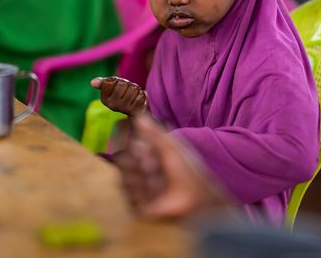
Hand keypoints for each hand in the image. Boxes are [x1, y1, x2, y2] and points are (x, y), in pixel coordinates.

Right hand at [90, 77, 148, 116]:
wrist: (137, 109)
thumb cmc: (124, 93)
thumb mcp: (113, 86)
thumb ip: (104, 83)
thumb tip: (92, 82)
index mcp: (104, 99)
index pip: (110, 82)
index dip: (117, 81)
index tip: (119, 86)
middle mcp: (112, 105)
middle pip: (122, 84)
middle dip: (127, 84)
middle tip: (128, 90)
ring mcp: (123, 109)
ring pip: (132, 89)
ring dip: (136, 89)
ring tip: (134, 95)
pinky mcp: (135, 110)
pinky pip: (140, 96)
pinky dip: (141, 95)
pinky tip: (139, 100)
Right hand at [115, 116, 229, 218]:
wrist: (196, 198)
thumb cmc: (187, 170)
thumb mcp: (170, 147)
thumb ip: (153, 131)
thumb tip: (138, 114)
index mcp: (150, 156)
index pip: (130, 146)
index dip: (134, 145)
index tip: (143, 147)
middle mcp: (143, 171)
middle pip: (124, 160)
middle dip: (138, 161)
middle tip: (152, 165)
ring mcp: (139, 188)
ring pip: (124, 176)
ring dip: (140, 176)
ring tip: (156, 180)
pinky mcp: (137, 205)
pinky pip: (127, 195)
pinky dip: (139, 192)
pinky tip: (152, 193)